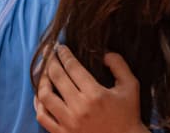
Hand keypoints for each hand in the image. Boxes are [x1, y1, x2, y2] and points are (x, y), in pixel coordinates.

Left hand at [34, 45, 148, 132]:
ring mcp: (68, 123)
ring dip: (42, 80)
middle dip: (50, 61)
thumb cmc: (128, 114)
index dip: (64, 54)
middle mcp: (79, 108)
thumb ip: (118, 65)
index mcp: (95, 94)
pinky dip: (38, 104)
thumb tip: (103, 53)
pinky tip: (40, 94)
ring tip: (44, 71)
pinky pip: (43, 117)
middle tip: (48, 53)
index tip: (60, 47)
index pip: (73, 67)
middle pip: (57, 78)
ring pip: (45, 96)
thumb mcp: (131, 86)